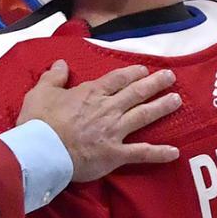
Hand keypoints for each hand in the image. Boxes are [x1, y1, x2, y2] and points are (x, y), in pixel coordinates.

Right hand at [18, 60, 180, 182]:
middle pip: (136, 93)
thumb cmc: (39, 121)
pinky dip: (159, 153)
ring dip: (162, 107)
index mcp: (91, 93)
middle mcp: (108, 108)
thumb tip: (62, 63)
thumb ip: (53, 77)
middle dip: (155, 84)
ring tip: (177, 101)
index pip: (117, 79)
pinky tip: (174, 152)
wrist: (42, 150)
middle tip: (170, 77)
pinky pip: (141, 153)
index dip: (132, 73)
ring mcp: (114, 131)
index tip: (143, 70)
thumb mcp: (41, 92)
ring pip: (144, 116)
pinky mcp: (116, 154)